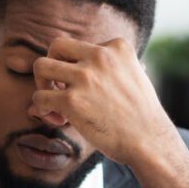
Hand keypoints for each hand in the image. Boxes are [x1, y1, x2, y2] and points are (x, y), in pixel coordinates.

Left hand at [30, 36, 188, 187]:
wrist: (149, 141)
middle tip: (59, 88)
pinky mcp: (72, 100)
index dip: (75, 66)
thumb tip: (68, 79)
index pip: (80, 46)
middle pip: (56, 46)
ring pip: (40, 66)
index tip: (84, 88)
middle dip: (52, 67)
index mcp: (117, 46)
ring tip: (55, 103)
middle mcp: (99, 56)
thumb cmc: (140, 115)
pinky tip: (59, 120)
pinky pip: (39, 97)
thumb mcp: (133, 77)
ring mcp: (84, 77)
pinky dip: (42, 109)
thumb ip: (109, 69)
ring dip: (42, 85)